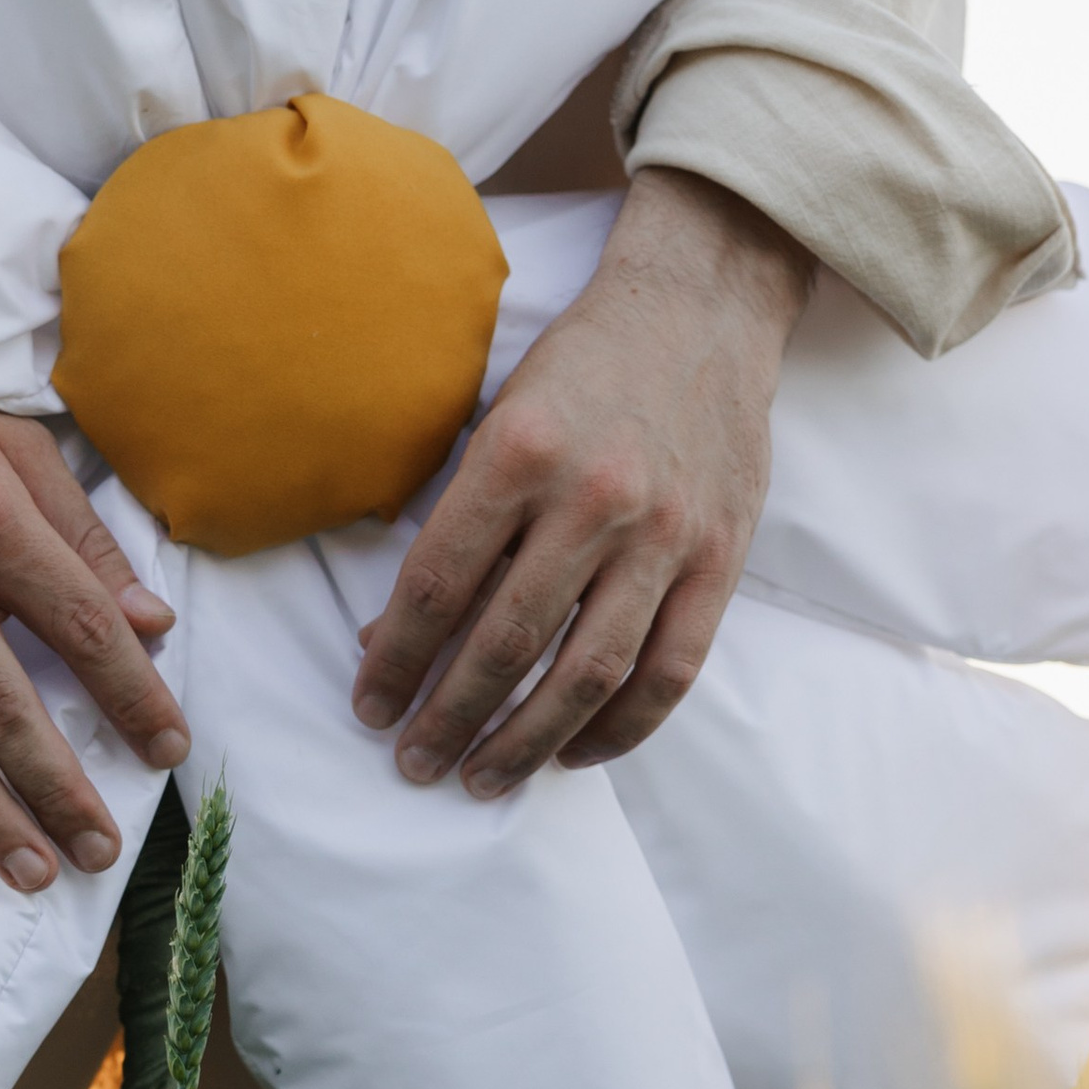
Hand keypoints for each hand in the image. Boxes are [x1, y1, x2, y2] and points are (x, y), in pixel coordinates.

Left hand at [350, 167, 812, 794]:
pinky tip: (574, 754)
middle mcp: (593, 497)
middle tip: (414, 763)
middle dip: (450, 716)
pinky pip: (669, 670)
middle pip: (506, 641)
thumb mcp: (496, 421)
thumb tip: (391, 633)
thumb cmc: (581, 369)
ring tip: (483, 779)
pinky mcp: (719, 558)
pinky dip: (620, 728)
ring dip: (527, 740)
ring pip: (588, 672)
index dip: (396, 660)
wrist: (702, 310)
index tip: (369, 708)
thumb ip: (451, 523)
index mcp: (518, 452)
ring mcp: (664, 533)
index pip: (438, 585)